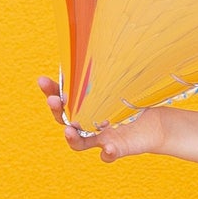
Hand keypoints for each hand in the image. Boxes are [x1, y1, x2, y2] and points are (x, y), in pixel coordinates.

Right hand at [37, 76, 165, 162]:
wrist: (156, 124)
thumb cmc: (135, 100)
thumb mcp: (123, 83)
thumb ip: (110, 72)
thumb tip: (101, 44)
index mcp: (86, 106)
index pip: (63, 98)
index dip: (50, 91)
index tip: (42, 81)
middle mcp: (88, 124)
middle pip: (65, 120)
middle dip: (56, 111)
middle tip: (53, 101)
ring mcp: (101, 138)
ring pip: (79, 142)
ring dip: (71, 137)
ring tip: (68, 131)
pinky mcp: (116, 148)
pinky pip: (108, 155)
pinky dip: (106, 153)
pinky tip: (107, 147)